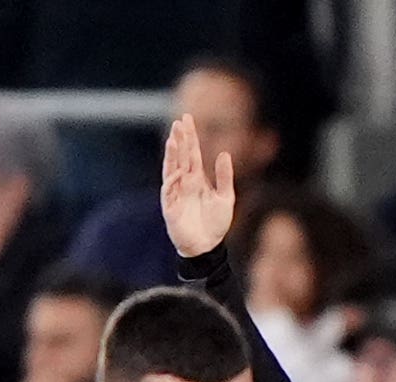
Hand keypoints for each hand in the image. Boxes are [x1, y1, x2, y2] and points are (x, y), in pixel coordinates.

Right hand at [161, 112, 236, 258]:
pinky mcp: (170, 208)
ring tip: (172, 139)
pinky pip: (168, 191)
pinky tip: (177, 172)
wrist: (208, 248)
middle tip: (178, 122)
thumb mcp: (226, 197)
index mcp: (197, 179)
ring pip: (171, 169)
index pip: (192, 153)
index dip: (190, 136)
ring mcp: (176, 194)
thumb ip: (225, 176)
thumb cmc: (216, 225)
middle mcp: (185, 183)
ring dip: (171, 155)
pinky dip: (172, 181)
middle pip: (180, 156)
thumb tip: (224, 153)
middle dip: (179, 140)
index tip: (186, 118)